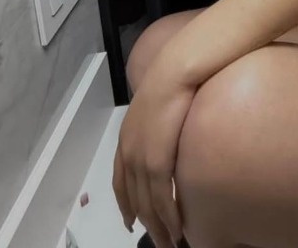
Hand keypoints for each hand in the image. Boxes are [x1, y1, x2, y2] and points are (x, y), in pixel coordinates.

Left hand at [112, 60, 196, 247]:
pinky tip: (177, 227)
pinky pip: (161, 197)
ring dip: (159, 226)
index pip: (120, 180)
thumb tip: (173, 128)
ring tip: (170, 242)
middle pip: (133, 197)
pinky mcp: (156, 160)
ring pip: (147, 203)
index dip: (126, 203)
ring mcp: (140, 156)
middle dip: (145, 222)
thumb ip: (161, 120)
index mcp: (127, 136)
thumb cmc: (176, 76)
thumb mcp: (161, 101)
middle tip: (158, 240)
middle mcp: (128, 149)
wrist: (178, 68)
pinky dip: (169, 216)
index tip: (131, 221)